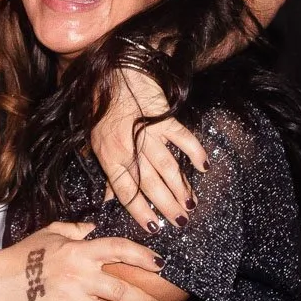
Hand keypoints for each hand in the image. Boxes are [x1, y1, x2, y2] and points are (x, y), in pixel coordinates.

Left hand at [90, 68, 208, 230]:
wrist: (113, 73)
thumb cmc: (103, 110)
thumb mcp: (96, 144)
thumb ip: (108, 172)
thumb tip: (112, 199)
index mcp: (109, 156)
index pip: (126, 191)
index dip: (140, 211)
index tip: (154, 227)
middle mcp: (129, 147)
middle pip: (150, 183)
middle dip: (167, 205)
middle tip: (181, 222)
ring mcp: (147, 132)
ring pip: (167, 167)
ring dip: (181, 188)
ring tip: (191, 204)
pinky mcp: (164, 117)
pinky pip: (182, 138)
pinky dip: (195, 152)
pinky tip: (204, 167)